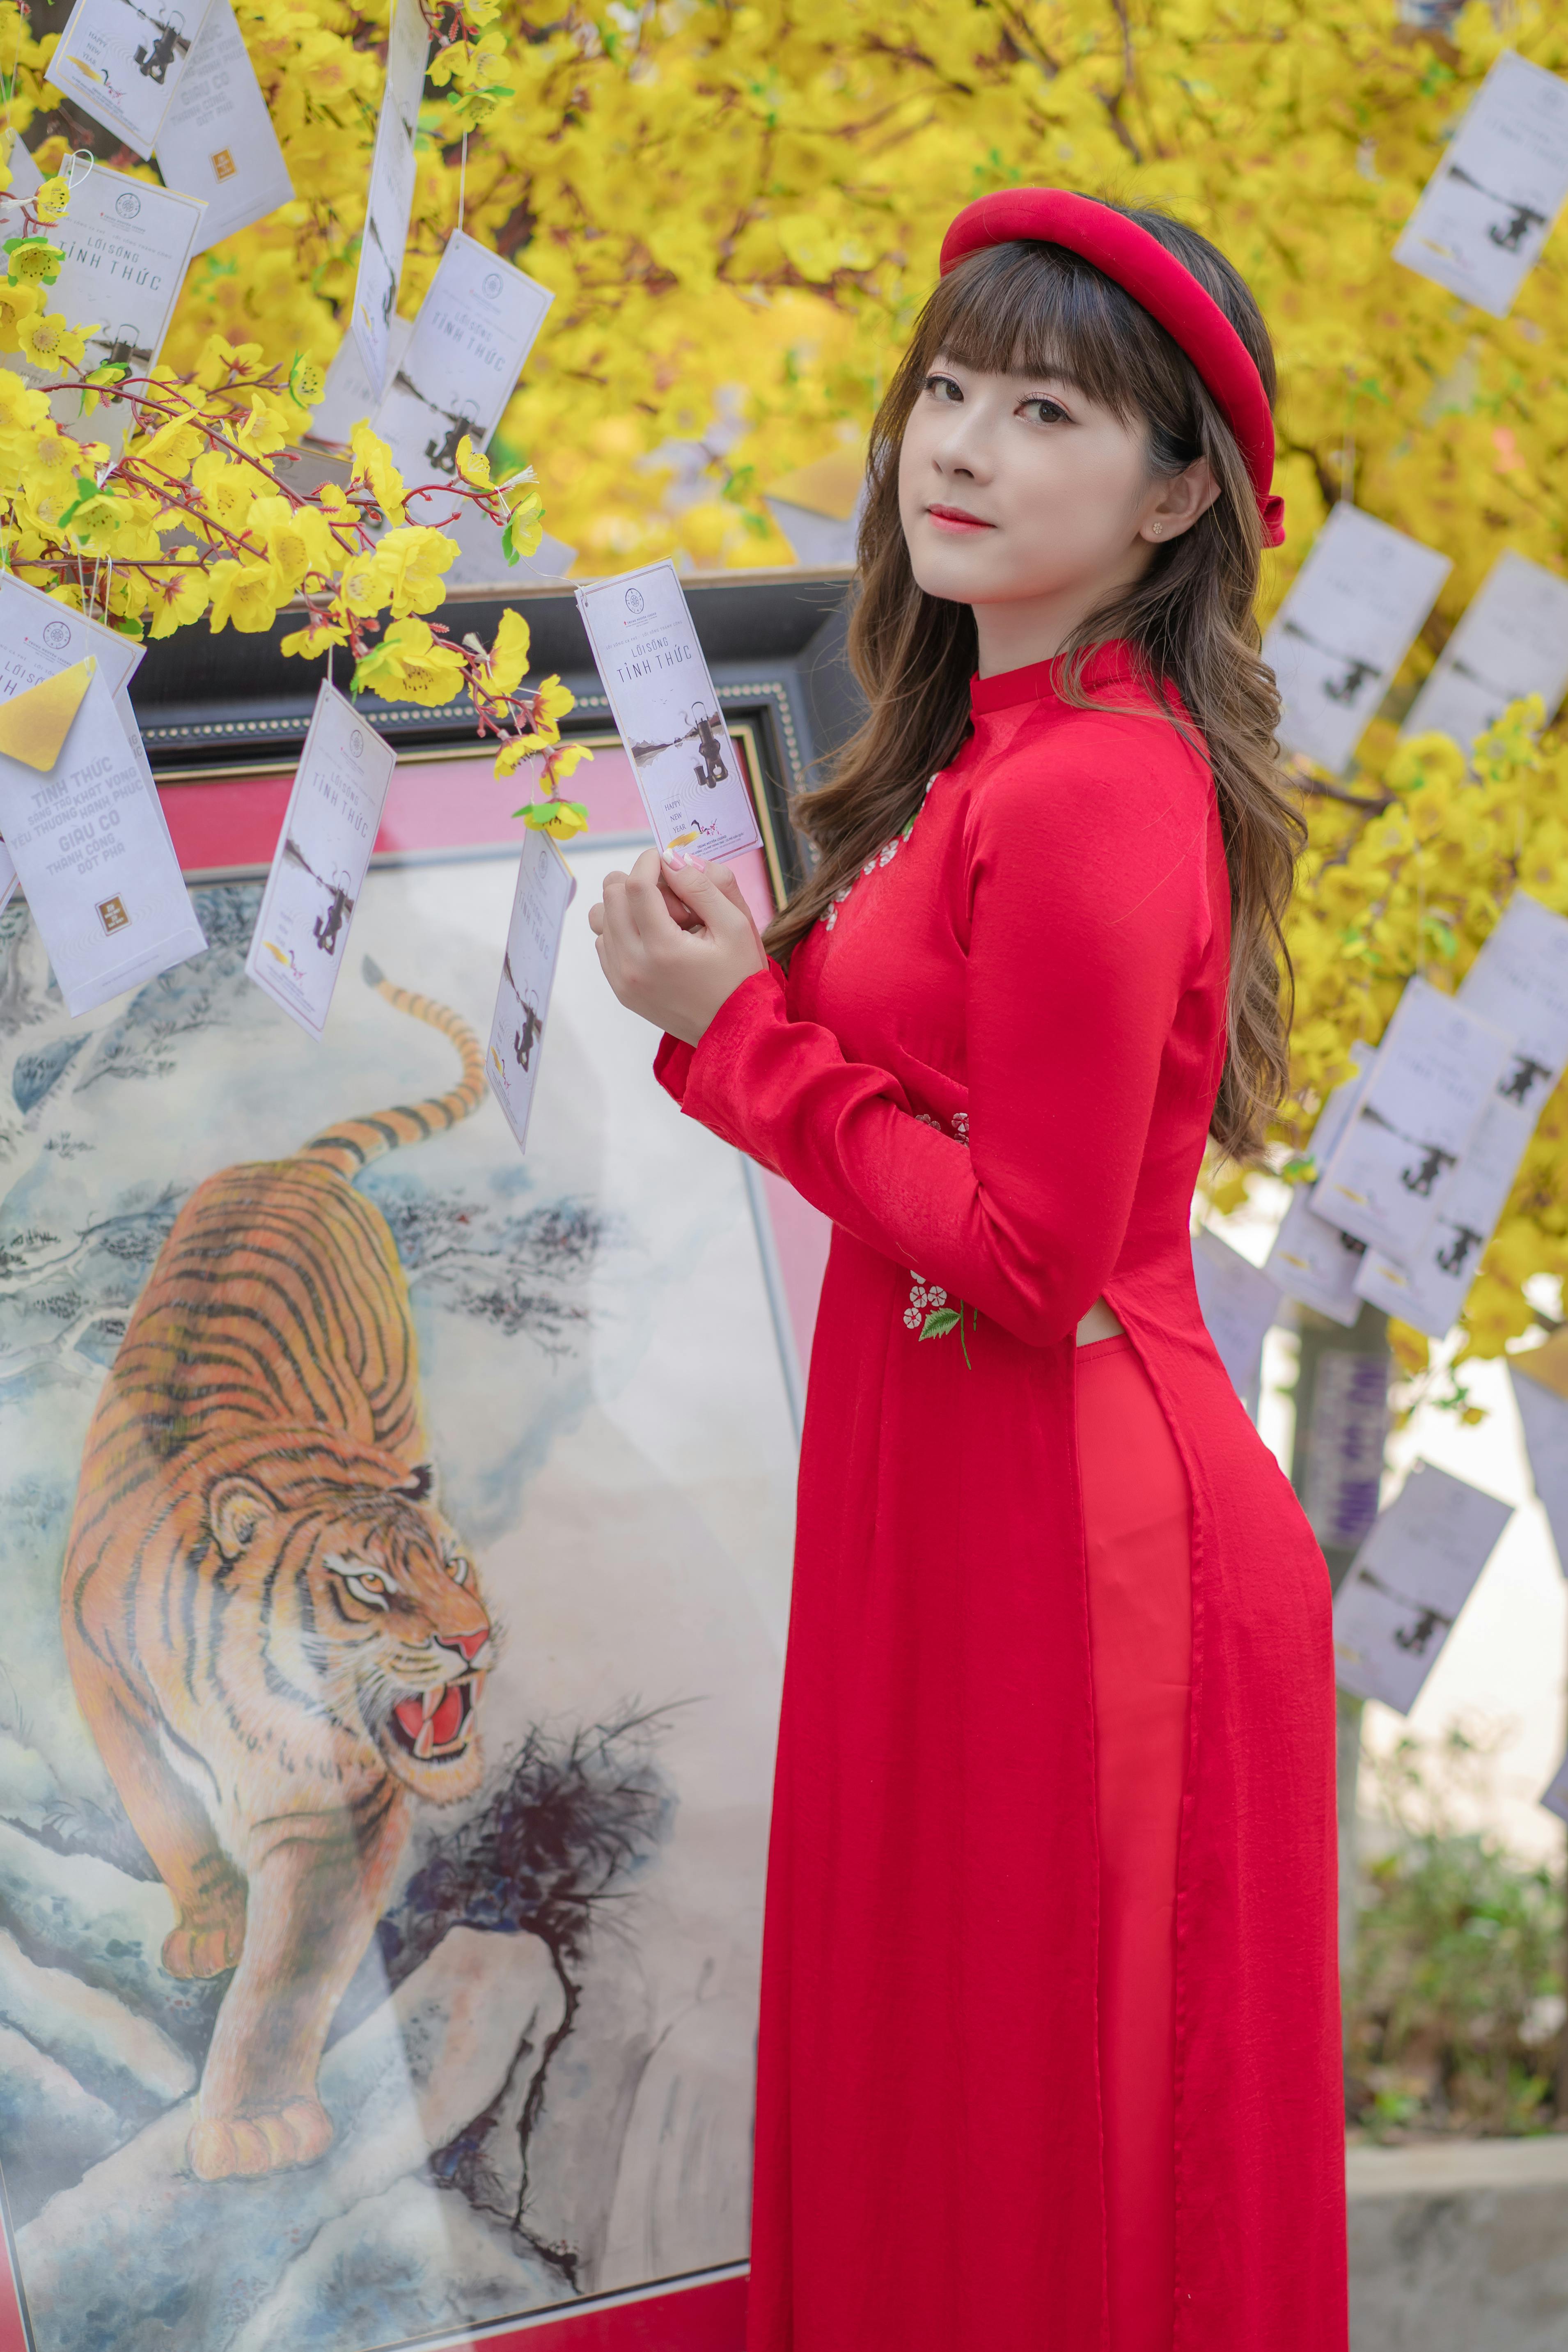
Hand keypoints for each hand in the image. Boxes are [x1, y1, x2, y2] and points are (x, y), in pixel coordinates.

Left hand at [589, 848, 768, 1045]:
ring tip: (661, 921)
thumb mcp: (736, 926)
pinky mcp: (620, 990)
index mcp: (663, 949)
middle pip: (610, 896)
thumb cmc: (740, 978)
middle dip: (638, 883)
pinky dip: (622, 931)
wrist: (734, 1031)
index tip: (666, 858)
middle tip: (672, 898)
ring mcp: (622, 980)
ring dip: (627, 906)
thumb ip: (704, 886)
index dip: (649, 861)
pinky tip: (654, 940)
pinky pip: (604, 943)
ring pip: (601, 918)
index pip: (636, 885)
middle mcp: (633, 966)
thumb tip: (671, 859)